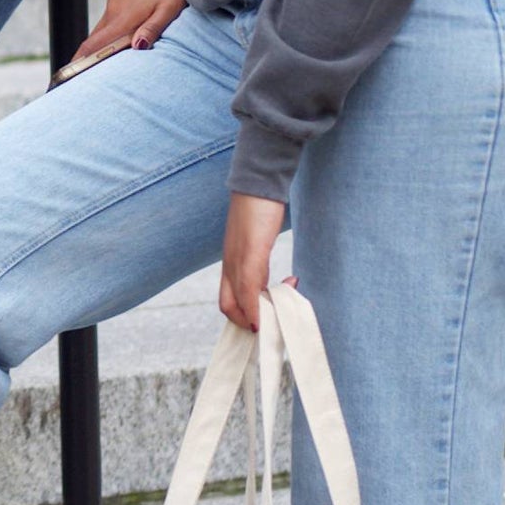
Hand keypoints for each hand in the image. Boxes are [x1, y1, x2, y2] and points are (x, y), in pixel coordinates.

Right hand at [68, 0, 185, 72]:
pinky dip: (106, 33)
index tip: (64, 79)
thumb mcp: (169, 8)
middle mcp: (114, 9)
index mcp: (124, 17)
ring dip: (96, 47)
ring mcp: (116, 0)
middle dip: (83, 59)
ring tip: (95, 65)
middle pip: (93, 40)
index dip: (78, 64)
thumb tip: (137, 49)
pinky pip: (109, 19)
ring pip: (102, 29)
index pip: (93, 46)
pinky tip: (115, 40)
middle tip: (77, 79)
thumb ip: (153, 29)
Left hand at [218, 193, 286, 331]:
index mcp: (231, 262)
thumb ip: (259, 263)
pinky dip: (257, 304)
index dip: (242, 316)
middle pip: (227, 305)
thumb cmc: (260, 209)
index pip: (227, 300)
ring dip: (256, 316)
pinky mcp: (251, 250)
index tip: (263, 318)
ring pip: (238, 298)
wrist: (259, 180)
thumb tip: (267, 286)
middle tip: (268, 324)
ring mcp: (239, 257)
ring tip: (277, 315)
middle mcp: (230, 263)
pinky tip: (270, 308)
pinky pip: (249, 284)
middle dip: (245, 323)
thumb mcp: (257, 241)